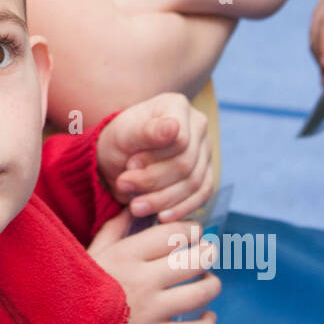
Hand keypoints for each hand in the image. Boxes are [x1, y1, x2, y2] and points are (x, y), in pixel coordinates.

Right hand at [88, 211, 219, 323]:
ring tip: (207, 280)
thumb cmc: (76, 285)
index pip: (175, 233)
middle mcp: (144, 280)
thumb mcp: (91, 250)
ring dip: (211, 283)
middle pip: (197, 260)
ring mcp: (151, 311)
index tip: (194, 232)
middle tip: (208, 252)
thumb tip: (135, 207)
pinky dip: (207, 322)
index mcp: (128, 254)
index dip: (192, 229)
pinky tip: (206, 314)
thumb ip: (116, 228)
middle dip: (209, 252)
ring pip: (201, 293)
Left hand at [96, 92, 213, 220]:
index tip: (128, 166)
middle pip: (186, 164)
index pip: (179, 141)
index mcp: (178, 106)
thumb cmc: (118, 141)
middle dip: (153, 182)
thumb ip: (146, 131)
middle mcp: (197, 126)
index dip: (153, 159)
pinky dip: (181, 209)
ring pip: (194, 183)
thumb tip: (173, 128)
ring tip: (135, 207)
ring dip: (163, 200)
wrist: (118, 159)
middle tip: (124, 188)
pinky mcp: (205, 173)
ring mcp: (205, 151)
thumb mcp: (123, 134)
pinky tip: (161, 217)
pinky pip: (201, 196)